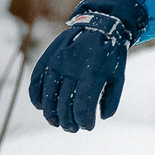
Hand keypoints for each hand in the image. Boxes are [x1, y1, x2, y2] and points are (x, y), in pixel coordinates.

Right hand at [28, 0, 142, 131]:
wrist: (100, 25)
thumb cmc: (111, 54)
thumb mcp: (118, 75)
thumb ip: (111, 98)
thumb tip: (101, 118)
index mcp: (92, 75)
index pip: (82, 106)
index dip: (83, 121)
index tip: (87, 127)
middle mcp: (72, 69)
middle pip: (64, 104)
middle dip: (68, 121)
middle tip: (71, 128)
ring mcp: (57, 63)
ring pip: (48, 95)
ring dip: (50, 113)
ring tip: (55, 122)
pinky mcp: (48, 58)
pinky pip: (37, 80)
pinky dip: (36, 95)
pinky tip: (39, 106)